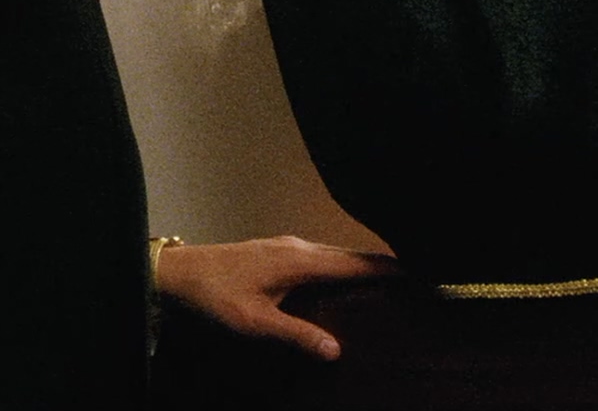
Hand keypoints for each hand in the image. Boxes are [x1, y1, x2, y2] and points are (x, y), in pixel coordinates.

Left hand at [154, 235, 398, 360]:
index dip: (390, 269)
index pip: (356, 263)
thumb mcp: (255, 322)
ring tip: (391, 285)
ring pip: (336, 256)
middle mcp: (298, 247)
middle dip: (384, 267)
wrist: (176, 272)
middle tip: (416, 282)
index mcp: (299, 260)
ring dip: (362, 267)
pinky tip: (345, 285)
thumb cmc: (213, 295)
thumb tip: (337, 350)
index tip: (422, 274)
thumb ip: (297, 335)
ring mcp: (287, 247)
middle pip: (351, 256)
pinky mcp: (277, 252)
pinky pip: (321, 258)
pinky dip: (341, 267)